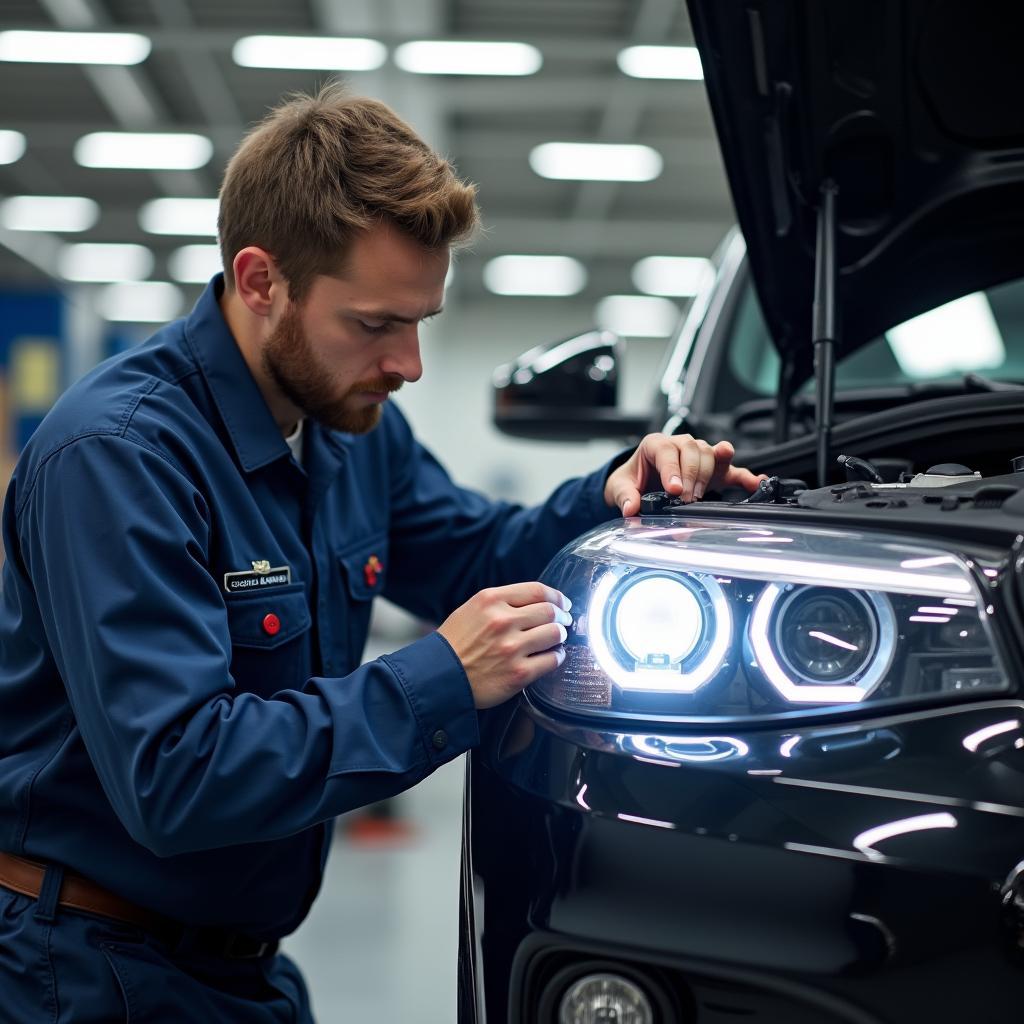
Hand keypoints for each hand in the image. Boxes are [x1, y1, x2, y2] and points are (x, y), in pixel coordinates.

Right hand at [437, 582, 571, 709]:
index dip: (556, 596)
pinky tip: (551, 657)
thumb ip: (502, 602)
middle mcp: (503, 621)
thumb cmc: (455, 644)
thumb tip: (536, 602)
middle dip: (561, 617)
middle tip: (563, 622)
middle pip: (550, 612)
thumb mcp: (472, 609)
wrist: (439, 677)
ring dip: (559, 637)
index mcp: (491, 600)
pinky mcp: (518, 673)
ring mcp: (511, 648)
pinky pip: (552, 660)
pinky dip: (556, 657)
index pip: (537, 590)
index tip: (562, 602)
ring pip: (555, 634)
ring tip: (555, 640)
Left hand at [605, 433, 764, 515]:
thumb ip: (624, 496)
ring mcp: (699, 455)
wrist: (638, 481)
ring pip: (711, 454)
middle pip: (694, 450)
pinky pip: (732, 469)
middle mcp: (680, 444)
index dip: (672, 470)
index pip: (667, 451)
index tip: (674, 490)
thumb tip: (631, 509)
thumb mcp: (620, 486)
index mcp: (656, 444)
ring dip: (708, 475)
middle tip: (685, 499)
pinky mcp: (712, 470)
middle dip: (691, 476)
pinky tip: (755, 483)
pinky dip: (744, 476)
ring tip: (699, 495)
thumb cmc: (632, 479)